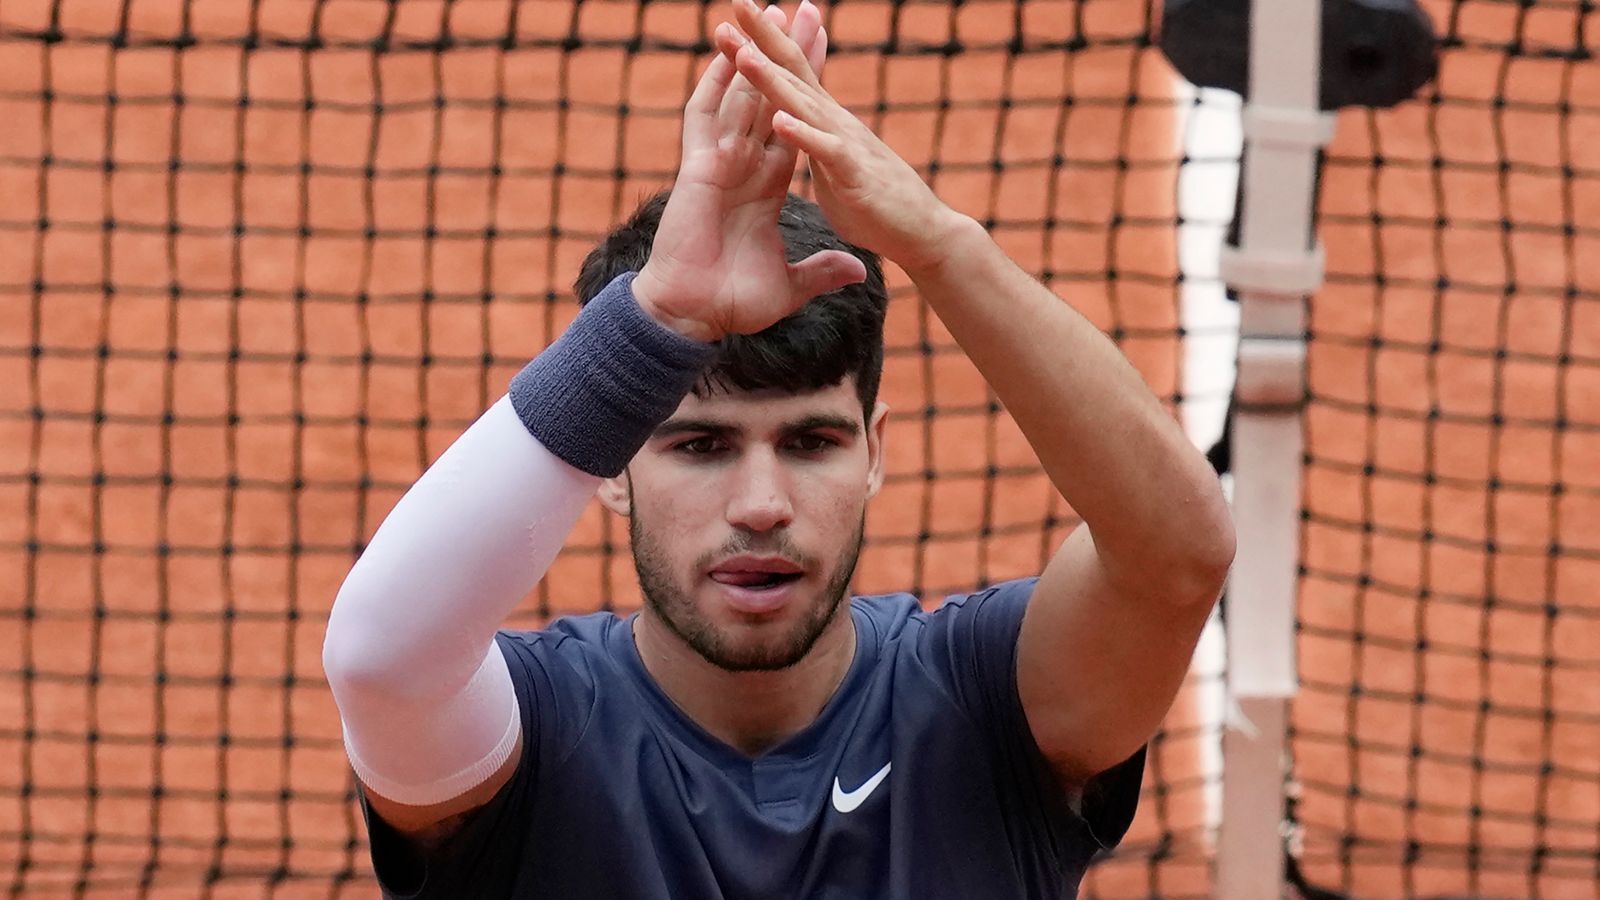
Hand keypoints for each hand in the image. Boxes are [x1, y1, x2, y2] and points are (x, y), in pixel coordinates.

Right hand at [632, 0, 868, 342]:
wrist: (691, 315)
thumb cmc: (730, 303)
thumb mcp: (790, 284)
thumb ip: (820, 270)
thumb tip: (858, 269)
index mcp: (763, 187)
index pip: (792, 127)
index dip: (809, 92)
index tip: (825, 60)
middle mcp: (741, 166)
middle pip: (769, 97)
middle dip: (787, 54)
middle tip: (805, 8)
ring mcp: (717, 163)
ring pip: (739, 96)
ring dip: (755, 54)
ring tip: (771, 10)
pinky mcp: (697, 169)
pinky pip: (705, 118)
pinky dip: (716, 85)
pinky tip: (727, 52)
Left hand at [715, 0, 969, 276]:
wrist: (922, 231)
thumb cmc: (875, 202)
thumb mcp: (832, 165)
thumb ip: (812, 143)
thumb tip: (793, 130)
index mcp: (823, 120)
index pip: (790, 71)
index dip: (763, 41)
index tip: (737, 12)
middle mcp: (833, 122)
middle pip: (792, 73)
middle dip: (762, 39)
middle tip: (737, 2)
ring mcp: (845, 144)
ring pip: (802, 105)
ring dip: (771, 79)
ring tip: (743, 54)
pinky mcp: (854, 175)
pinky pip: (825, 152)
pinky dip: (802, 136)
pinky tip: (779, 120)